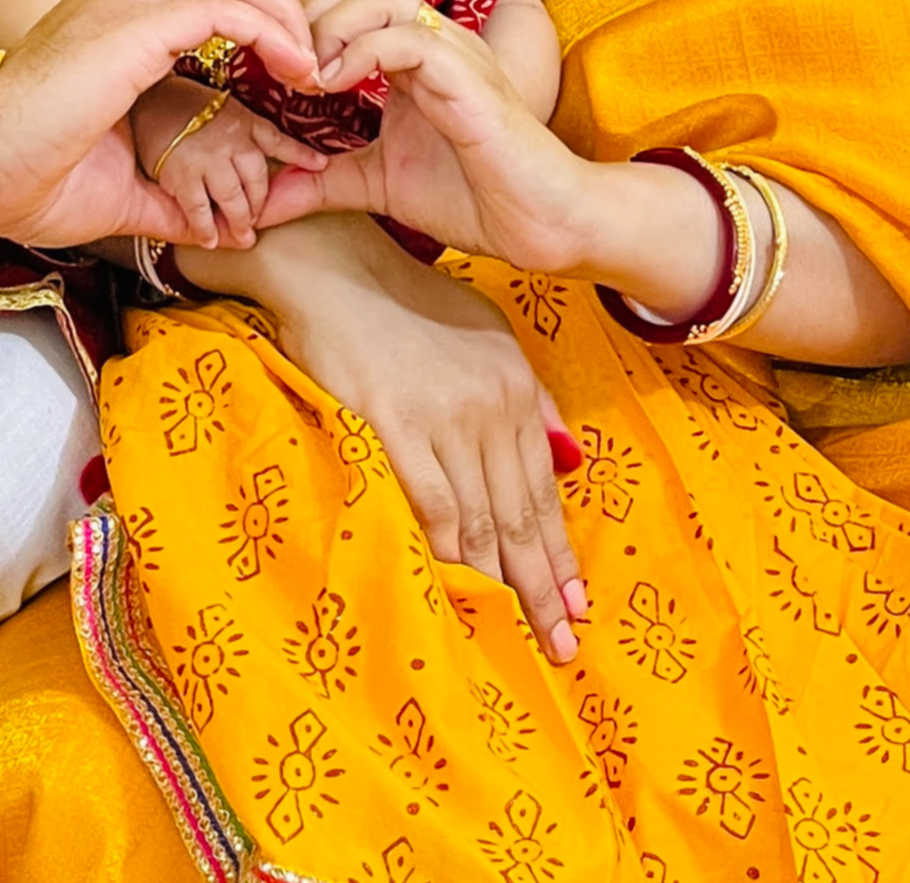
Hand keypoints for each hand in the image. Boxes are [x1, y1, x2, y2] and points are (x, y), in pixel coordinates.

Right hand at [0, 0, 316, 248]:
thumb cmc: (24, 177)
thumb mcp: (120, 188)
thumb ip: (170, 200)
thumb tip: (215, 231)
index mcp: (112, 14)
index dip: (262, 12)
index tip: (293, 70)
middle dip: (286, 2)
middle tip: (313, 62)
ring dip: (288, 13)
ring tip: (311, 67)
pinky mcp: (131, 26)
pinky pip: (226, 4)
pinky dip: (274, 31)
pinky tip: (295, 72)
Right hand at [137, 80, 328, 250]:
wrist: (137, 96)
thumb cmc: (171, 98)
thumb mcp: (215, 102)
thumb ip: (238, 124)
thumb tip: (262, 143)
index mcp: (242, 118)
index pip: (278, 140)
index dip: (301, 155)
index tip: (320, 164)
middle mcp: (231, 138)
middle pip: (257, 181)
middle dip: (258, 204)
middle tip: (256, 219)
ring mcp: (208, 158)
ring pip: (235, 200)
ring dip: (240, 222)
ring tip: (243, 236)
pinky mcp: (182, 175)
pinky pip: (201, 211)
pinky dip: (207, 228)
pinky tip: (210, 239)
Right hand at [243, 219, 585, 663]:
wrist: (332, 266)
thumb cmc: (402, 300)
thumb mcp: (482, 332)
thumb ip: (524, 396)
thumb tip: (565, 456)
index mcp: (513, 384)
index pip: (543, 486)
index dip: (560, 551)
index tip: (577, 603)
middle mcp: (490, 404)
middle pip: (521, 513)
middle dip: (544, 585)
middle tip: (562, 644)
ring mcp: (444, 416)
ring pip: (481, 517)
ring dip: (502, 583)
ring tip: (521, 636)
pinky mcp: (393, 423)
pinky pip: (431, 503)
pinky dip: (448, 552)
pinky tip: (461, 590)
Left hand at [262, 0, 603, 274]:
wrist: (542, 225)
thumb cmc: (473, 197)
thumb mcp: (377, 185)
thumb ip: (321, 184)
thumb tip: (264, 205)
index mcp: (413, 54)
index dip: (303, 18)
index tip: (271, 66)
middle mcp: (433, 41)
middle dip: (310, 11)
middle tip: (283, 64)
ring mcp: (454, 54)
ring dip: (330, 26)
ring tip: (307, 76)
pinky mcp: (469, 79)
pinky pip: (408, 40)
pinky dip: (360, 53)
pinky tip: (333, 87)